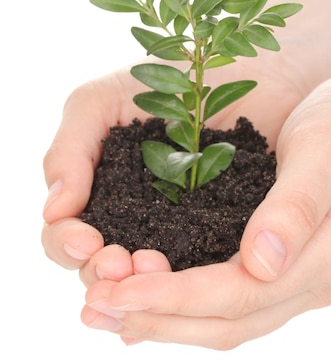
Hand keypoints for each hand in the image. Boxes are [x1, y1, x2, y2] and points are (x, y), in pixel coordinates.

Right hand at [42, 50, 303, 269]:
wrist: (248, 69)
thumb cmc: (167, 78)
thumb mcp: (102, 101)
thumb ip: (70, 147)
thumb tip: (55, 210)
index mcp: (100, 193)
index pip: (67, 236)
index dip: (68, 245)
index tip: (88, 241)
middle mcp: (134, 219)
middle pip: (102, 269)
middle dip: (103, 273)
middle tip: (121, 264)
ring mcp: (177, 231)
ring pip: (148, 280)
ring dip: (142, 288)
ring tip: (154, 270)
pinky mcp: (221, 236)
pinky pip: (200, 271)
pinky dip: (188, 285)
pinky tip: (186, 289)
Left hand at [78, 72, 330, 347]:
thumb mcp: (327, 147)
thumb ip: (297, 205)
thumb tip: (260, 262)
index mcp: (327, 252)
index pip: (241, 292)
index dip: (176, 296)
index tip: (119, 289)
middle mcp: (312, 278)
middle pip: (227, 321)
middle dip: (157, 318)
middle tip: (93, 307)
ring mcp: (300, 277)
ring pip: (226, 321)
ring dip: (163, 320)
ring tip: (104, 309)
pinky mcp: (284, 264)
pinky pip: (230, 301)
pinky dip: (184, 305)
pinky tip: (145, 296)